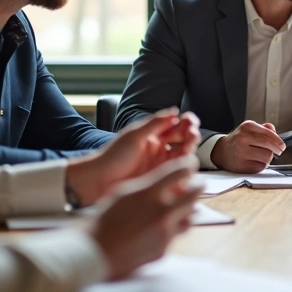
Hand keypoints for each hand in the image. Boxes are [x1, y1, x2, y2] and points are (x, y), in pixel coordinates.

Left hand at [67, 108, 199, 205]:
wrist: (99, 180)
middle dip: (191, 134)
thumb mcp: (134, 136)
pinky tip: (187, 163)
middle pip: (183, 139)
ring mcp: (161, 164)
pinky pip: (178, 172)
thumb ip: (155, 124)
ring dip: (190, 148)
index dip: (185, 122)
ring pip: (184, 154)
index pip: (175, 125)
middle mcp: (159, 148)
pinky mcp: (161, 179)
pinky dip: (186, 167)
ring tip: (188, 147)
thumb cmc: (113, 156)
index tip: (189, 121)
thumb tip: (175, 111)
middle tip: (191, 134)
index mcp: (152, 135)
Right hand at [87, 155, 202, 279]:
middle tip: (197, 184)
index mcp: (149, 193)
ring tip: (181, 207)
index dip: (189, 164)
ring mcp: (165, 233)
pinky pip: (176, 235)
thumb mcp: (124, 192)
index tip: (191, 164)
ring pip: (191, 216)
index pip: (181, 170)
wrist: (94, 251)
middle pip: (195, 192)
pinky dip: (172, 229)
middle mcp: (161, 212)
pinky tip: (160, 227)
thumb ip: (150, 185)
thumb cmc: (105, 218)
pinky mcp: (164, 249)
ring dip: (188, 210)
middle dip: (197, 185)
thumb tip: (170, 180)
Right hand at [211, 120, 285, 172]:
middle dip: (277, 149)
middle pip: (269, 145)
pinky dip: (261, 165)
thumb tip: (273, 130)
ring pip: (267, 157)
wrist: (222, 152)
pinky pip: (261, 167)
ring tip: (261, 156)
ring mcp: (241, 153)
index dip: (278, 140)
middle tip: (279, 151)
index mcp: (247, 126)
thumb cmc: (239, 140)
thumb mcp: (249, 129)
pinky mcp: (242, 166)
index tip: (282, 145)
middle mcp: (243, 138)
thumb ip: (264, 129)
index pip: (268, 134)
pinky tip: (254, 161)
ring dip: (268, 157)